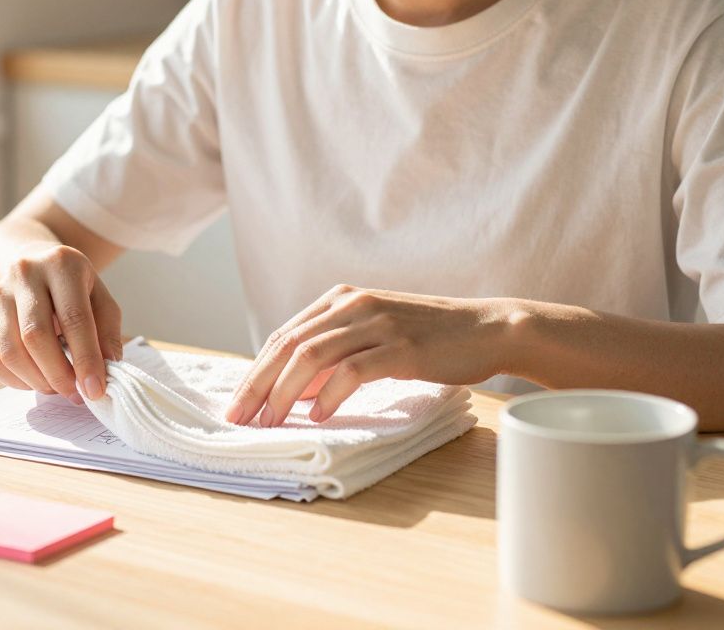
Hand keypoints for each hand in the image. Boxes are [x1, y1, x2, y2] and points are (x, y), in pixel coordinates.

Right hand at [0, 243, 122, 402]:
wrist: (33, 264)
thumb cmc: (74, 288)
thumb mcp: (100, 299)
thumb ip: (107, 333)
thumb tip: (106, 372)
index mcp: (61, 264)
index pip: (74, 318)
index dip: (85, 359)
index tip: (95, 390)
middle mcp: (25, 273)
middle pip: (35, 335)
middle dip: (58, 374)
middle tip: (75, 394)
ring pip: (10, 351)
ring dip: (36, 380)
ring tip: (57, 387)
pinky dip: (15, 381)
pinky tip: (34, 380)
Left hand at [226, 285, 516, 425]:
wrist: (487, 329)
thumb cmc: (429, 338)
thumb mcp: (372, 336)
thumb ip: (333, 355)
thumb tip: (291, 392)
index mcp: (340, 300)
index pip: (282, 336)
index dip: (254, 372)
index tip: (236, 405)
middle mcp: (352, 305)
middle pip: (287, 346)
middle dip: (257, 385)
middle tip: (238, 419)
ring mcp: (376, 323)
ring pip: (311, 356)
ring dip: (284, 394)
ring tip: (271, 423)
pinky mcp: (400, 347)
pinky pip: (351, 370)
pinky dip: (328, 394)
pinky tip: (317, 416)